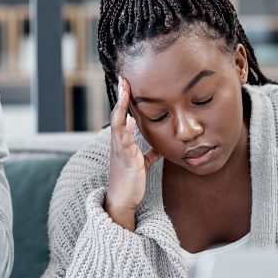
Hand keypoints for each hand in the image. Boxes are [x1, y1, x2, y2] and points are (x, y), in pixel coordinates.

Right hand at [104, 77, 159, 230]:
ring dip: (121, 107)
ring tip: (124, 92)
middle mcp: (118, 142)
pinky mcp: (126, 159)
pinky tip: (131, 119)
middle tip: (122, 78)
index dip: (123, 99)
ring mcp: (120, 150)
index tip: (126, 83)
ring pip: (117, 124)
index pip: (122, 115)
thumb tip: (160, 148)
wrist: (123, 199)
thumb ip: (149, 153)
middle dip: (120, 96)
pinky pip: (125, 142)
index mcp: (122, 141)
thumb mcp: (142, 163)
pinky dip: (127, 130)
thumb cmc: (131, 180)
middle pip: (117, 114)